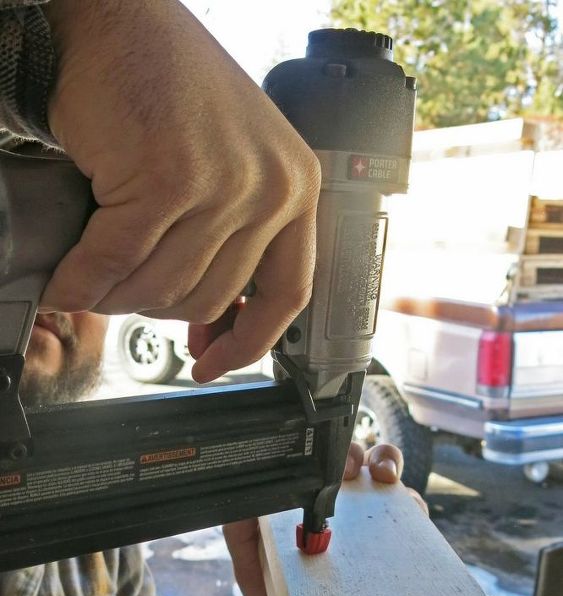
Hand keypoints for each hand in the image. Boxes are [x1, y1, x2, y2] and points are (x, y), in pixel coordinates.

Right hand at [42, 0, 320, 382]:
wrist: (121, 22)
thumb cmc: (169, 90)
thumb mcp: (232, 167)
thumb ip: (232, 241)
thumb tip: (211, 326)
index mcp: (295, 188)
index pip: (288, 295)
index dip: (248, 342)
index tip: (215, 364)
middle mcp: (270, 187)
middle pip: (209, 298)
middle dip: (155, 309)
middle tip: (121, 293)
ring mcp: (221, 182)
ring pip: (162, 286)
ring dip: (115, 296)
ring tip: (90, 282)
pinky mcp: (167, 177)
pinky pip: (116, 260)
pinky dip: (83, 280)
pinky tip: (64, 282)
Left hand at [222, 442, 427, 595]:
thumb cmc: (270, 588)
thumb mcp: (249, 555)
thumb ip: (241, 526)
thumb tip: (242, 498)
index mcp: (318, 497)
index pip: (336, 460)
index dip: (343, 451)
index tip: (336, 461)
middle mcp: (353, 506)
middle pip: (375, 464)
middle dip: (375, 456)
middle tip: (358, 471)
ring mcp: (377, 531)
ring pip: (400, 490)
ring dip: (398, 480)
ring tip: (386, 484)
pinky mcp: (395, 559)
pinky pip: (414, 532)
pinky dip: (415, 518)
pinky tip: (405, 522)